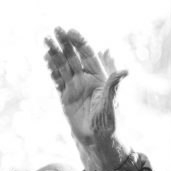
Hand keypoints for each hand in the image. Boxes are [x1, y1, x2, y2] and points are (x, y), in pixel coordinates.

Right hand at [45, 27, 128, 170]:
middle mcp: (87, 80)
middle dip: (65, 43)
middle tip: (55, 29)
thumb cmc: (109, 123)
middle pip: (74, 57)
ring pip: (63, 66)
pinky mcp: (66, 97)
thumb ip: (114, 86)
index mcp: (99, 78)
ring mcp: (75, 88)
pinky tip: (46, 60)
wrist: (98, 140)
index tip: (71, 31)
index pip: (88, 56)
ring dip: (55, 53)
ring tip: (45, 40)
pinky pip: (58, 80)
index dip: (80, 43)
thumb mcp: (111, 103)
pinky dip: (52, 70)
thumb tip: (125, 70)